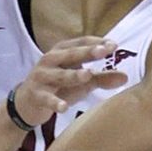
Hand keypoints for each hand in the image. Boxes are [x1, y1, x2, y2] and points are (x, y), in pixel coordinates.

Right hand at [12, 36, 128, 125]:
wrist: (26, 104)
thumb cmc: (57, 87)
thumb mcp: (81, 82)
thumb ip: (101, 78)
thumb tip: (126, 77)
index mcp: (62, 52)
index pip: (81, 43)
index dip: (97, 43)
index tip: (114, 45)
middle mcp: (50, 60)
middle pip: (70, 54)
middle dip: (87, 52)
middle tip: (104, 51)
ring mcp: (41, 76)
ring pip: (59, 74)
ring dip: (73, 75)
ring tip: (87, 75)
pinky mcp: (35, 94)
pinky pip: (46, 98)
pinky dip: (54, 102)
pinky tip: (64, 107)